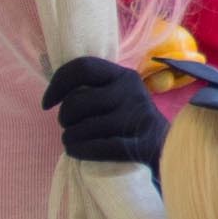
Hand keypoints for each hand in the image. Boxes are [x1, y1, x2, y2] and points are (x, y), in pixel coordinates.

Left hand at [44, 51, 168, 172]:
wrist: (170, 149)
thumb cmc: (132, 122)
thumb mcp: (120, 96)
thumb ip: (96, 89)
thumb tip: (55, 92)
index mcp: (124, 76)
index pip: (83, 67)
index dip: (58, 83)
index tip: (47, 102)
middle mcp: (132, 92)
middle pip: (77, 101)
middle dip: (64, 117)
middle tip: (68, 126)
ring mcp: (138, 118)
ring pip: (84, 128)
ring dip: (69, 138)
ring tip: (71, 141)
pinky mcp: (141, 145)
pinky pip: (98, 147)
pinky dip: (80, 150)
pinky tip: (75, 151)